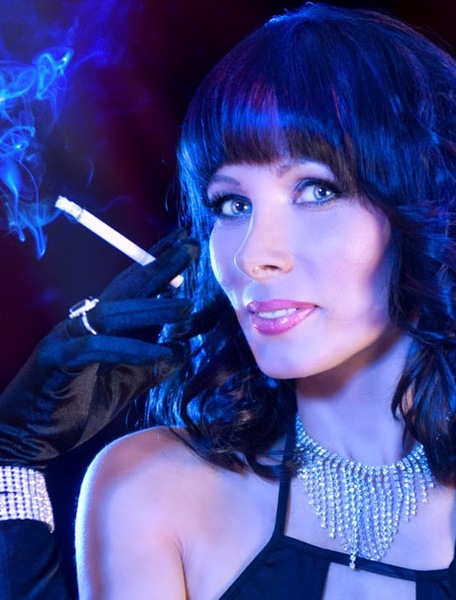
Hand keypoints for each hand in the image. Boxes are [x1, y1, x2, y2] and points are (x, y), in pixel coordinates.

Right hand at [0, 230, 197, 469]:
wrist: (29, 438)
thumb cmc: (76, 405)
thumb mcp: (126, 383)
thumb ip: (152, 365)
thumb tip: (184, 348)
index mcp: (101, 325)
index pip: (133, 287)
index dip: (158, 263)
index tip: (186, 243)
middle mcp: (84, 323)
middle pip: (126, 288)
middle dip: (159, 266)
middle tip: (190, 246)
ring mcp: (68, 339)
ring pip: (114, 313)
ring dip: (153, 308)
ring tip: (188, 306)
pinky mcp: (57, 361)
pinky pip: (98, 349)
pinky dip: (132, 350)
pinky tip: (162, 353)